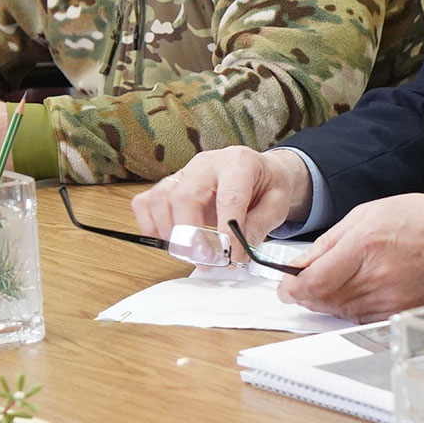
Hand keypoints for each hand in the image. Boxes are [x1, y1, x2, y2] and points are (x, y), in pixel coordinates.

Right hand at [131, 146, 311, 246]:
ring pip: (161, 198)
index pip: (229, 197)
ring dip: (169, 232)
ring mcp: (184, 172)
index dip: (227, 230)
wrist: (261, 171)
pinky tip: (165, 240)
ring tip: (188, 253)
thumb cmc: (267, 185)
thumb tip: (238, 252)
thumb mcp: (277, 203)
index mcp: (240, 163)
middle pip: (185, 195)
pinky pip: (146, 201)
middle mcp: (207, 163)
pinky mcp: (170, 184)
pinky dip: (149, 223)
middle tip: (203, 259)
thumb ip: (259, 226)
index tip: (230, 255)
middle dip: (190, 234)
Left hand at [276, 194, 423, 322]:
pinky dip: (351, 308)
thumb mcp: (368, 213)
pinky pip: (360, 319)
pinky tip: (360, 290)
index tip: (287, 285)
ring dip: (329, 300)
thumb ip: (329, 242)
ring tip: (342, 279)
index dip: (291, 288)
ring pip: (338, 312)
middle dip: (307, 293)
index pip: (311, 283)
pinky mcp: (398, 313)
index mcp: (364, 245)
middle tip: (307, 282)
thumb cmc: (422, 220)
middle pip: (322, 300)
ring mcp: (388, 299)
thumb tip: (298, 267)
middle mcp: (375, 276)